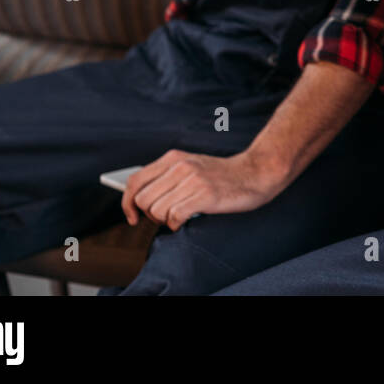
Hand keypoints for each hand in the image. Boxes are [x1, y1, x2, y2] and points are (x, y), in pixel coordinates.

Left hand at [121, 149, 281, 231]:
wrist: (256, 172)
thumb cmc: (222, 176)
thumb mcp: (191, 166)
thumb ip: (166, 177)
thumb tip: (138, 200)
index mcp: (173, 158)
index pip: (135, 181)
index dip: (127, 204)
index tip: (133, 218)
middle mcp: (180, 166)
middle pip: (143, 200)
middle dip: (151, 214)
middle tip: (168, 215)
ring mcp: (193, 180)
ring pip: (157, 211)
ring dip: (165, 220)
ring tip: (180, 216)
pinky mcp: (205, 195)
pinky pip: (174, 218)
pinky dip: (177, 225)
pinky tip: (187, 220)